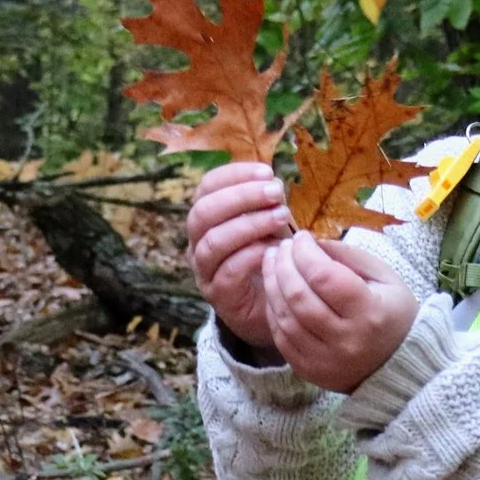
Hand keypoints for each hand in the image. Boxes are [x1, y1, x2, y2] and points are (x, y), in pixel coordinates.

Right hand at [186, 161, 292, 354]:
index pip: (206, 187)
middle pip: (203, 212)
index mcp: (207, 218)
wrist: (271, 308)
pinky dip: (252, 255)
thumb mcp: (268, 225)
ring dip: (249, 224)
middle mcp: (198, 243)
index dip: (234, 175)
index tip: (267, 171)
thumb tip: (273, 182)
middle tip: (276, 192)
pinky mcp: (218, 295)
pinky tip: (275, 249)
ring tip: (281, 218)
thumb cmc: (268, 259)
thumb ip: (266, 205)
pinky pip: (228, 272)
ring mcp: (205, 271)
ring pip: (213, 242)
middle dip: (241, 197)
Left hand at [263, 231, 416, 393]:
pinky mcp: (310, 371)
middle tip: (281, 247)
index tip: (301, 237)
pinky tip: (276, 293)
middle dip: (283, 265)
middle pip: (298, 296)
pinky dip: (274, 311)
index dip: (305, 252)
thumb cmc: (393, 313)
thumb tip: (311, 243)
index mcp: (370, 313)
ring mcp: (325, 361)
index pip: (324, 277)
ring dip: (272, 286)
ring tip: (272, 264)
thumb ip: (348, 255)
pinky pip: (281, 338)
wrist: (398, 363)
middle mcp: (346, 341)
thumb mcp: (384, 276)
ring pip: (284, 317)